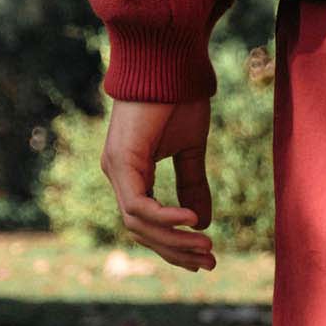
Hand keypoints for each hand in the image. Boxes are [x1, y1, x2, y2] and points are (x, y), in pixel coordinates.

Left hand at [101, 96, 215, 271]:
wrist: (170, 62)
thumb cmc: (179, 97)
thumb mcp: (191, 149)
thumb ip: (193, 184)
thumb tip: (202, 224)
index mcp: (131, 173)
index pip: (146, 222)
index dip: (174, 244)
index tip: (205, 257)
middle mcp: (117, 174)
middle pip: (141, 231)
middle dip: (175, 250)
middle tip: (209, 263)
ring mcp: (116, 169)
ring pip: (138, 224)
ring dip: (173, 239)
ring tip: (206, 247)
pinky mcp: (122, 162)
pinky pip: (139, 205)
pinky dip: (166, 217)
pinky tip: (191, 220)